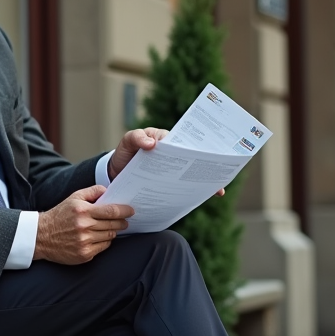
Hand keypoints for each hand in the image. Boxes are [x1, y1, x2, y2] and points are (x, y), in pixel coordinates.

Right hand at [34, 185, 134, 264]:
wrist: (41, 236)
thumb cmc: (60, 215)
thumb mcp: (74, 197)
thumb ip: (92, 191)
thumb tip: (109, 190)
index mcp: (82, 211)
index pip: (111, 211)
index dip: (124, 211)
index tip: (131, 211)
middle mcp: (84, 227)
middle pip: (113, 225)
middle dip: (122, 222)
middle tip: (124, 220)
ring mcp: (84, 242)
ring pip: (110, 236)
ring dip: (112, 231)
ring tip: (109, 227)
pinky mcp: (84, 254)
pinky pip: (103, 247)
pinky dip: (104, 241)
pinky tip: (98, 237)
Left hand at [107, 127, 225, 196]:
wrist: (117, 172)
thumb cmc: (125, 152)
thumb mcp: (128, 141)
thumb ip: (137, 138)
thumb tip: (152, 144)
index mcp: (166, 140)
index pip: (183, 141)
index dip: (195, 148)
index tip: (205, 154)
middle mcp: (173, 153)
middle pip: (192, 158)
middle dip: (205, 164)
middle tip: (216, 171)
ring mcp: (173, 169)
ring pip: (192, 172)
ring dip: (204, 179)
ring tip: (217, 187)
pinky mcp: (170, 182)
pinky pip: (185, 185)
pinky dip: (196, 191)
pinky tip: (207, 197)